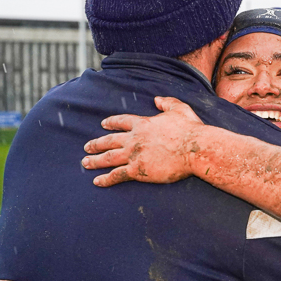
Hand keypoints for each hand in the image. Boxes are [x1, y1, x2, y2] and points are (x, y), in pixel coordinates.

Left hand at [82, 97, 205, 186]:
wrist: (195, 149)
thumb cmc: (190, 130)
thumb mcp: (180, 109)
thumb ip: (167, 102)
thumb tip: (157, 99)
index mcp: (143, 124)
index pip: (122, 122)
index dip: (112, 122)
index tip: (103, 124)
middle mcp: (134, 138)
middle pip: (110, 140)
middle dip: (96, 144)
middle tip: (86, 147)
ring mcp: (134, 155)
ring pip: (108, 158)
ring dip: (95, 160)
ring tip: (85, 163)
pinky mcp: (138, 170)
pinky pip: (117, 175)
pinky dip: (106, 179)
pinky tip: (97, 181)